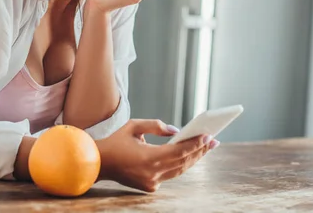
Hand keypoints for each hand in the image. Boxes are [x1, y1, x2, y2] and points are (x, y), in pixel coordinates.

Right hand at [96, 119, 217, 191]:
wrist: (98, 164)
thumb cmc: (115, 142)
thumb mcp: (134, 126)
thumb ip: (156, 126)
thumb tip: (176, 131)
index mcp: (149, 158)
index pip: (179, 151)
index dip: (195, 144)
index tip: (208, 136)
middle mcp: (153, 173)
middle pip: (183, 162)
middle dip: (200, 151)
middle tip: (214, 140)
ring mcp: (152, 182)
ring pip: (180, 170)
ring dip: (194, 159)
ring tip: (206, 148)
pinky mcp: (150, 187)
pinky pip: (170, 174)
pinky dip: (180, 165)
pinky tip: (190, 156)